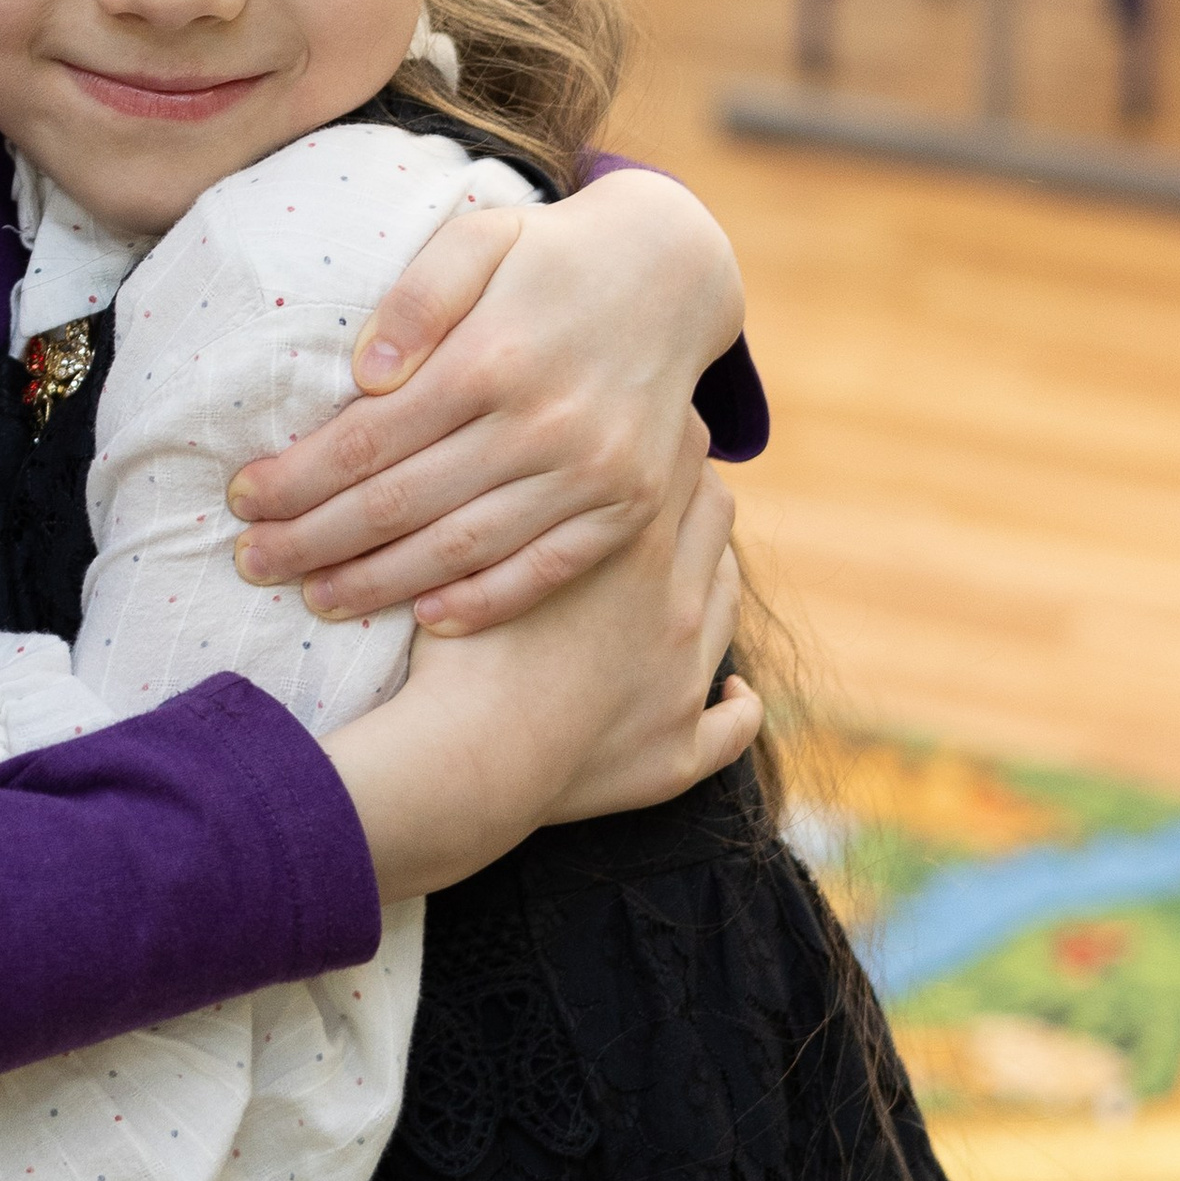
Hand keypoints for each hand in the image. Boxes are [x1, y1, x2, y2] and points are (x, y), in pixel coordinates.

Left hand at [229, 167, 745, 632]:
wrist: (675, 273)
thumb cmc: (550, 254)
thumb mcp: (481, 235)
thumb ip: (417, 294)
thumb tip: (365, 371)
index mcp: (493, 356)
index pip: (367, 440)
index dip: (297, 478)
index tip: (243, 499)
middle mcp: (544, 422)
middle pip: (402, 504)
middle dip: (314, 540)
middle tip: (252, 562)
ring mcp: (593, 472)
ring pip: (463, 549)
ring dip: (380, 584)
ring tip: (315, 599)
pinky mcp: (628, 505)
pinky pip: (548, 571)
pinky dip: (484, 602)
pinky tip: (424, 618)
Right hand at [329, 459, 757, 902]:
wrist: (457, 760)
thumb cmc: (445, 649)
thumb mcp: (461, 540)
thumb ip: (492, 478)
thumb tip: (484, 427)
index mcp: (630, 538)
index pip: (679, 449)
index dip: (659, 427)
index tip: (635, 420)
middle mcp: (676, 597)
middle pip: (712, 510)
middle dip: (689, 488)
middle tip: (653, 482)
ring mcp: (684, 672)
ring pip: (724, 598)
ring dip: (707, 572)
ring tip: (674, 568)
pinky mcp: (676, 746)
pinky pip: (732, 724)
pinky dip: (734, 705)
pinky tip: (729, 694)